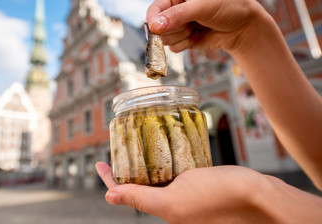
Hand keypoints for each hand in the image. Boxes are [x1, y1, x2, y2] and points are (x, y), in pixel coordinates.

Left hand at [96, 162, 273, 222]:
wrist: (256, 194)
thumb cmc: (218, 197)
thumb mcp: (173, 200)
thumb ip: (140, 198)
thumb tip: (109, 198)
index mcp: (162, 209)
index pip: (126, 194)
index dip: (110, 179)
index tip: (99, 162)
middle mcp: (171, 203)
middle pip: (139, 185)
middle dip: (127, 168)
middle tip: (119, 149)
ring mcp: (184, 193)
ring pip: (157, 176)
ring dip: (145, 162)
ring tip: (136, 146)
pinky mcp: (197, 182)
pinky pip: (174, 171)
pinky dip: (165, 159)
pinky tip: (163, 147)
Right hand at [146, 0, 267, 54]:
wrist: (243, 27)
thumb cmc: (227, 8)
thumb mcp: (203, 7)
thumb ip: (178, 15)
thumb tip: (153, 26)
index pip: (153, 10)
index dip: (154, 22)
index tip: (158, 30)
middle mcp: (172, 10)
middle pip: (157, 28)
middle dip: (175, 29)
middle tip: (191, 24)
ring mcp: (177, 26)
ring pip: (164, 40)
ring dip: (182, 37)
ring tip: (196, 28)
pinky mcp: (182, 40)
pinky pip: (173, 49)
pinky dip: (186, 45)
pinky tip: (198, 36)